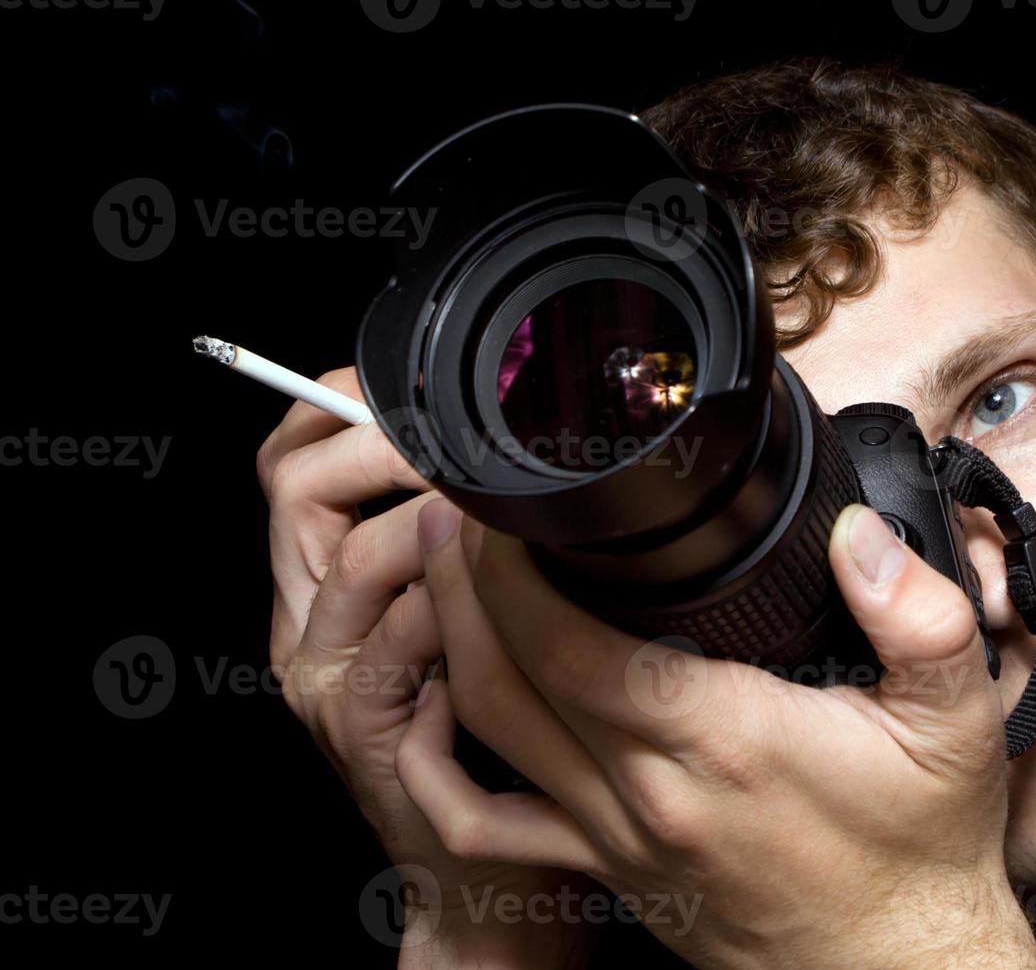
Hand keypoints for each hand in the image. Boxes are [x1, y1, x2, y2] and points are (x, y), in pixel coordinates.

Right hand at [258, 368, 595, 968]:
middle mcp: (302, 624)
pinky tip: (506, 614)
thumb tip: (515, 461)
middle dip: (388, 448)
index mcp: (320, 589)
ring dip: (443, 525)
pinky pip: (401, 635)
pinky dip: (459, 606)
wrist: (477, 873)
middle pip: (294, 485)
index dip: (340, 407)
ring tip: (506, 533)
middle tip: (471, 452)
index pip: (289, 464)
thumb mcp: (470, 623)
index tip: (419, 392)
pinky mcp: (358, 726)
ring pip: (357, 552)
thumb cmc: (493, 739)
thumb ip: (466, 550)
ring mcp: (321, 677)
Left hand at [399, 497, 1035, 968]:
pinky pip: (490, 825)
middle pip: (504, 676)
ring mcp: (616, 838)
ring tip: (435, 580)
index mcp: (722, 738)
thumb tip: (857, 535)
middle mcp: (648, 791)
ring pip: (486, 736)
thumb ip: (920, 616)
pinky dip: (439, 768)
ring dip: (446, 650)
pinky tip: (435, 716)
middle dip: (460, 584)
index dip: (510, 568)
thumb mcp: (955, 721)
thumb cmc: (922, 849)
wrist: (902, 968)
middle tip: (453, 514)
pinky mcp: (610, 871)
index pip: (568, 643)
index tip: (508, 506)